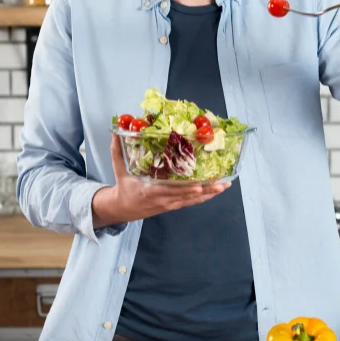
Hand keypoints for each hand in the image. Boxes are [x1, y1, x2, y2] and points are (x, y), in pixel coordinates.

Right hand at [91, 134, 230, 226]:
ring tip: (224, 186)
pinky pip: (190, 202)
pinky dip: (203, 197)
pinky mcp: (172, 205)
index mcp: (149, 191)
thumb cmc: (123, 187)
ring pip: (192, 200)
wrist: (122, 208)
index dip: (185, 189)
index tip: (199, 185)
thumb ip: (117, 151)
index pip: (169, 190)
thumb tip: (115, 132)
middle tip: (221, 183)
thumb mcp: (119, 169)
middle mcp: (163, 199)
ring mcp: (169, 204)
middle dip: (205, 190)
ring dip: (209, 194)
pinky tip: (215, 191)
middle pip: (187, 196)